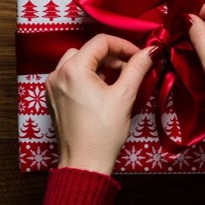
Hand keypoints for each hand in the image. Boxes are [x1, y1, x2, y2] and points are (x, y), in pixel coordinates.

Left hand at [45, 34, 153, 174]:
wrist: (84, 163)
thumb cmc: (103, 132)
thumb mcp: (125, 95)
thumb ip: (138, 67)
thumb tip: (151, 50)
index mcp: (73, 70)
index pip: (101, 41)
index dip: (124, 45)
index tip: (139, 56)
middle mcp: (58, 75)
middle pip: (89, 50)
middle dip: (112, 56)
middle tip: (130, 69)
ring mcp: (53, 87)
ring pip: (79, 62)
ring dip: (100, 65)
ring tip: (117, 80)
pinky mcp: (54, 99)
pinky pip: (71, 76)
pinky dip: (88, 77)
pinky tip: (103, 91)